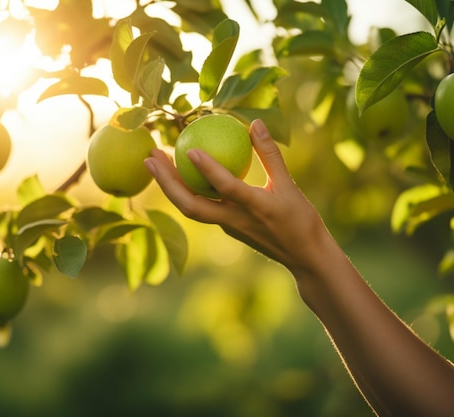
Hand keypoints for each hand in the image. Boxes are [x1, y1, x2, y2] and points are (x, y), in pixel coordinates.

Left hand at [144, 119, 330, 273]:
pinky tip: (178, 173)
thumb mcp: (289, 184)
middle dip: (166, 182)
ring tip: (154, 162)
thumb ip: (271, 154)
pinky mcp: (226, 228)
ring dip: (169, 186)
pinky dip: (185, 191)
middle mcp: (234, 220)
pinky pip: (200, 209)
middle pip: (191, 206)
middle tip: (150, 156)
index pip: (226, 187)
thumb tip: (255, 123)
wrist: (303, 257)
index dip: (208, 169)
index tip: (190, 149)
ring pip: (190, 209)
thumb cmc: (300, 219)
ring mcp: (227, 227)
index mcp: (254, 207)